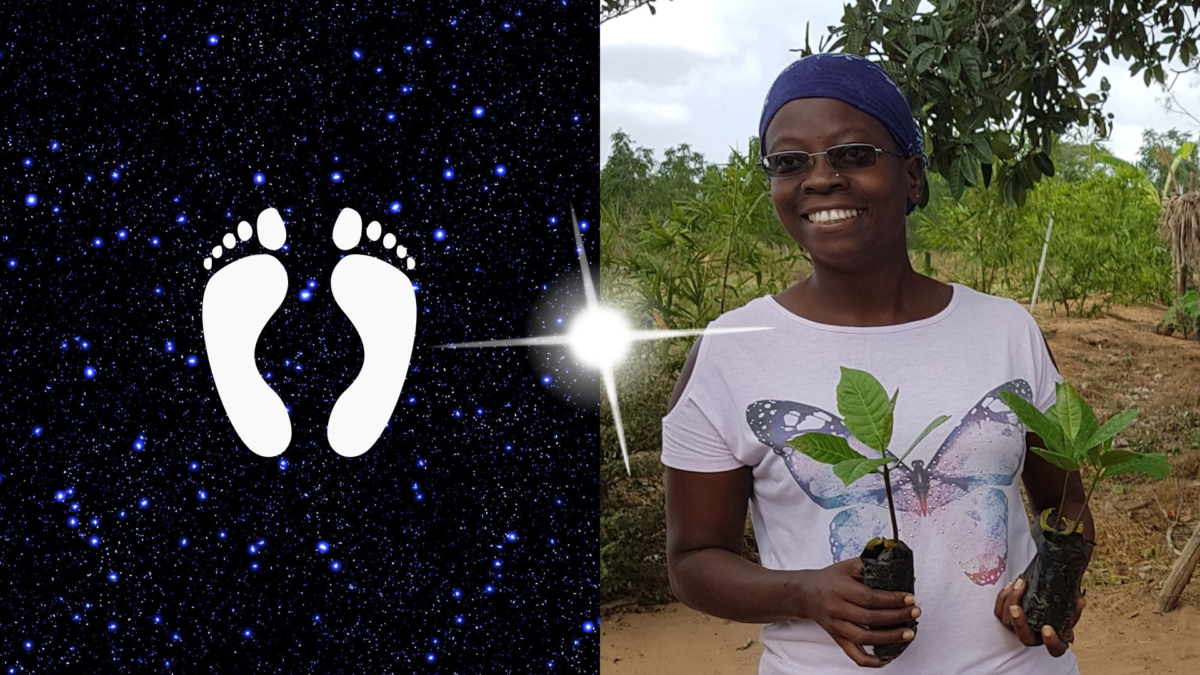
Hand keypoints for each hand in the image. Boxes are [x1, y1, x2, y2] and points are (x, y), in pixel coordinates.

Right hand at [797, 558, 919, 667]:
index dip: (892, 600)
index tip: (909, 599)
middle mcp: (837, 609)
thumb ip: (869, 566)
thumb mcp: (847, 566)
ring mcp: (837, 626)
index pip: (869, 597)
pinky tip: (885, 658)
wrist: (806, 594)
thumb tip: (894, 568)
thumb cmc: (829, 579)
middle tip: (914, 613)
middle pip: (870, 618)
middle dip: (896, 617)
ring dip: (889, 638)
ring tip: (908, 633)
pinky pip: (853, 654)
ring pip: (864, 638)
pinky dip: (869, 660)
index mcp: (840, 589)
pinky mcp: (837, 638)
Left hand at [993, 575, 1085, 656]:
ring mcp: (1019, 628)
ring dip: (1010, 602)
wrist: (1045, 590)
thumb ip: (1075, 604)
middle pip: (1024, 637)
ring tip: (1018, 585)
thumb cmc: (1059, 602)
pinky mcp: (1007, 617)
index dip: (1051, 642)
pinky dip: (1002, 598)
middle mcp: (1035, 636)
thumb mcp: (1071, 602)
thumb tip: (1079, 602)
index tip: (1048, 628)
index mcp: (1055, 638)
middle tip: (1015, 608)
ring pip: (1008, 622)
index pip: (1055, 648)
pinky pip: (999, 612)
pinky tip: (1010, 585)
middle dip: (1019, 623)